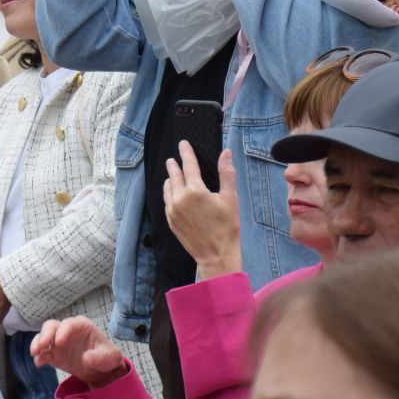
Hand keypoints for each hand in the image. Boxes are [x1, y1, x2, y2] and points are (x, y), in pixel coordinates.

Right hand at [30, 316, 130, 387]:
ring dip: (37, 344)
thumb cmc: (107, 357)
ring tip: (35, 354)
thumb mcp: (110, 357)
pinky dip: (39, 356)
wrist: (102, 370)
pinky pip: (43, 352)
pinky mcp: (54, 354)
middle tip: (41, 346)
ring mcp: (58, 342)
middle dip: (45, 335)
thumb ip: (99, 357)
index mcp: (81, 326)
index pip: (69, 324)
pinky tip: (39, 363)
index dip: (62, 331)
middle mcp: (67, 331)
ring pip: (43, 337)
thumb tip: (85, 358)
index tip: (59, 342)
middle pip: (51, 326)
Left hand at [162, 145, 241, 277]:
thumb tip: (226, 152)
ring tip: (172, 174)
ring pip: (168, 188)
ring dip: (170, 179)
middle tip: (174, 158)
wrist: (215, 255)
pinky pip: (167, 201)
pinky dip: (170, 193)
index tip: (183, 143)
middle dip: (174, 165)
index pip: (189, 165)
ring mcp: (172, 210)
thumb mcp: (230, 199)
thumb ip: (227, 174)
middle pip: (174, 175)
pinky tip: (173, 193)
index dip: (186, 153)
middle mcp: (180, 199)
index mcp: (195, 191)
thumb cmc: (226, 227)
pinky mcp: (170, 220)